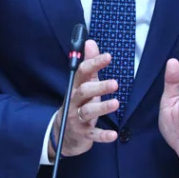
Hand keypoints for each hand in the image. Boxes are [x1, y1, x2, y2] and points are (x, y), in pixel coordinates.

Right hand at [48, 39, 118, 160]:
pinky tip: (113, 135)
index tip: (108, 57)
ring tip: (116, 103)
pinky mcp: (82, 134)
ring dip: (102, 107)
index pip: (83, 73)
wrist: (63, 135)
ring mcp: (77, 118)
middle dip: (99, 87)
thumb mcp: (83, 84)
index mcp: (76, 87)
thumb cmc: (78, 104)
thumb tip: (90, 42)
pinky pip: (92, 134)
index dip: (95, 64)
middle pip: (84, 92)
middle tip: (115, 83)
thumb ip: (89, 65)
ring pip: (88, 112)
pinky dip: (102, 135)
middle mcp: (74, 101)